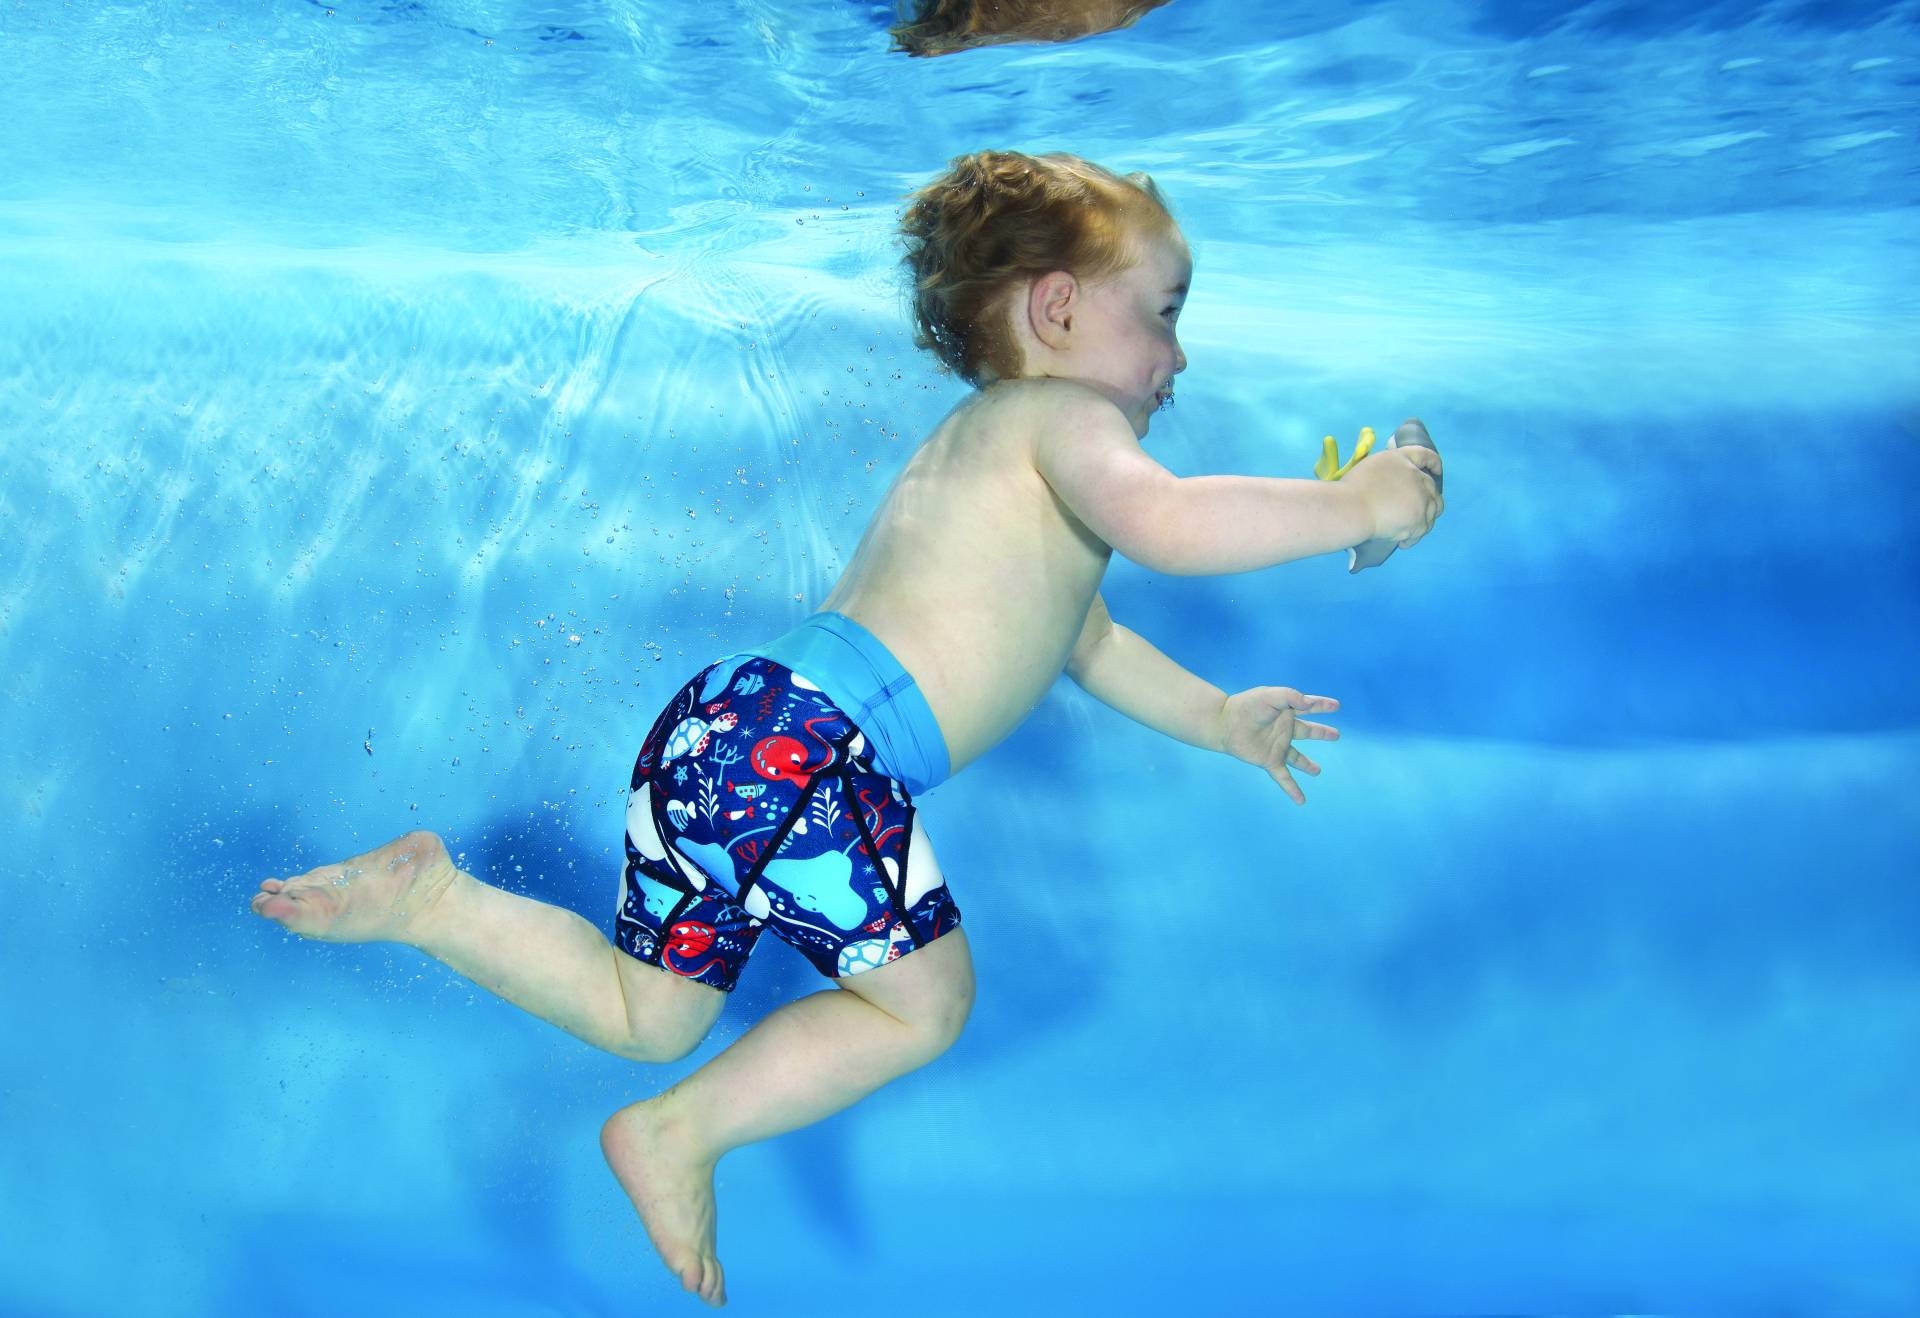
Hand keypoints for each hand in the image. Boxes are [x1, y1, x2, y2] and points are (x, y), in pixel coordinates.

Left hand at [1217, 686, 1339, 804]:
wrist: (1225, 724)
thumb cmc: (1246, 706)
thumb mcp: (1269, 696)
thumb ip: (1290, 696)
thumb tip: (1309, 703)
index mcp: (1286, 711)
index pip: (1309, 707)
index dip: (1322, 705)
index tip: (1336, 705)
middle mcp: (1284, 729)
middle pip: (1308, 731)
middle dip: (1322, 732)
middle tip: (1336, 735)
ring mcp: (1278, 746)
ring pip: (1298, 758)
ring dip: (1308, 764)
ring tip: (1317, 771)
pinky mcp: (1270, 761)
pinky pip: (1284, 778)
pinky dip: (1293, 789)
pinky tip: (1301, 801)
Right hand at [1347, 443, 1442, 547]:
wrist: (1353, 507)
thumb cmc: (1354, 487)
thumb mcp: (1373, 466)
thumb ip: (1390, 470)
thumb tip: (1394, 481)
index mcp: (1404, 461)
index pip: (1426, 456)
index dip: (1433, 462)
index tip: (1436, 470)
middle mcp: (1418, 479)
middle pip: (1432, 488)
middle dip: (1428, 498)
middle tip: (1415, 509)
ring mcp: (1422, 501)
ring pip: (1432, 511)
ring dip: (1423, 519)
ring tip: (1409, 528)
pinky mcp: (1419, 522)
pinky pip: (1422, 531)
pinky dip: (1412, 537)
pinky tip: (1402, 541)